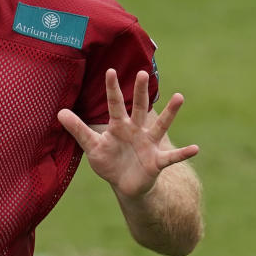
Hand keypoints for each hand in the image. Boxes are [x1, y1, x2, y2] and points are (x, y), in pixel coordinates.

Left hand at [57, 69, 198, 198]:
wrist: (125, 185)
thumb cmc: (109, 162)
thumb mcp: (91, 146)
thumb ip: (78, 129)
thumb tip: (59, 112)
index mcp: (119, 125)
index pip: (115, 103)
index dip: (112, 88)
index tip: (110, 70)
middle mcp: (136, 130)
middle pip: (139, 107)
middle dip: (141, 91)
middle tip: (142, 72)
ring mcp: (149, 144)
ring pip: (161, 125)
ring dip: (170, 112)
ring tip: (180, 97)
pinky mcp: (157, 161)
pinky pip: (172, 156)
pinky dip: (184, 153)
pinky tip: (196, 148)